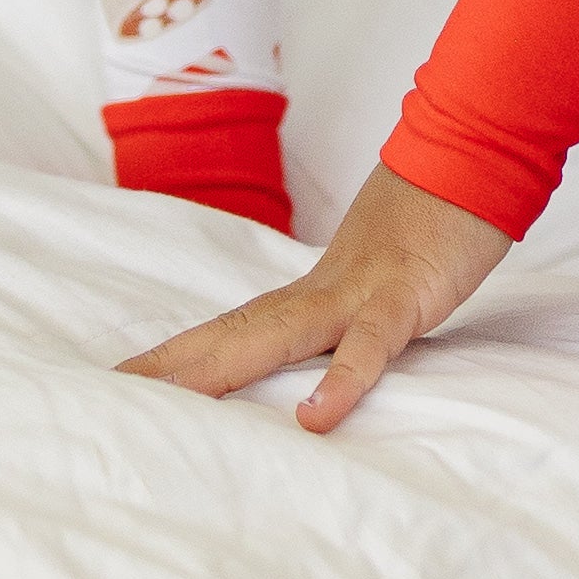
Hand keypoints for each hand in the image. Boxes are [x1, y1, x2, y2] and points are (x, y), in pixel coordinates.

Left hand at [120, 161, 511, 431]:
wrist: (471, 157)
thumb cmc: (429, 223)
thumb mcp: (381, 279)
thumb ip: (349, 313)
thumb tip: (324, 346)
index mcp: (311, 296)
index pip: (231, 330)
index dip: (177, 357)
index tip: (123, 383)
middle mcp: (318, 295)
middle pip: (232, 335)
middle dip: (170, 369)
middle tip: (107, 395)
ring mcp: (356, 295)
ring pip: (275, 339)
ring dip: (219, 371)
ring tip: (166, 406)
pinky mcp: (403, 299)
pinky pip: (369, 347)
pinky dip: (342, 383)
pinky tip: (316, 421)